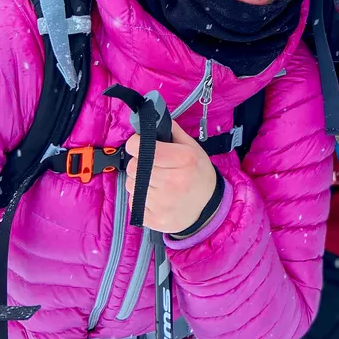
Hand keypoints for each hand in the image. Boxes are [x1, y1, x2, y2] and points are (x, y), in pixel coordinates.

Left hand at [124, 120, 217, 234]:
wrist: (208, 209)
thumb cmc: (198, 174)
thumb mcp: (193, 148)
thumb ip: (172, 132)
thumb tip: (152, 119)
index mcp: (183, 159)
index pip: (141, 147)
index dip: (136, 144)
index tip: (139, 145)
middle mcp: (172, 181)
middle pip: (133, 166)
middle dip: (139, 163)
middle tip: (152, 166)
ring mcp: (162, 203)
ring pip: (131, 184)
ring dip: (139, 181)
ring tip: (156, 183)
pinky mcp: (153, 219)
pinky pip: (133, 201)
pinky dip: (140, 198)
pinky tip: (156, 197)